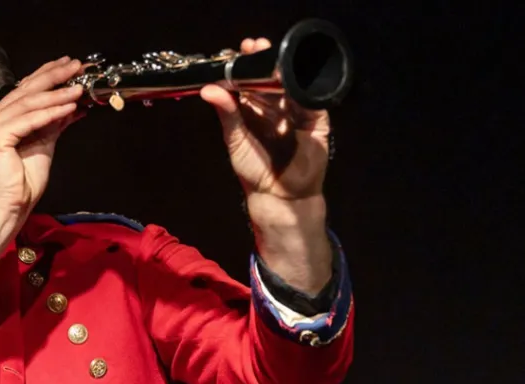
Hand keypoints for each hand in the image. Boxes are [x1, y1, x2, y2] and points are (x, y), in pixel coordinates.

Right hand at [0, 57, 84, 291]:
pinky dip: (50, 113)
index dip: (48, 74)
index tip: (70, 66)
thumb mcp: (44, 143)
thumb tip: (73, 104)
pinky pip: (28, 120)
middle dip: (54, 77)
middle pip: (27, 90)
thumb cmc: (22, 182)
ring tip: (79, 89)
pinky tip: (69, 107)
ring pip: (29, 103)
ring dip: (57, 94)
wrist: (9, 208)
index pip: (26, 89)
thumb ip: (54, 122)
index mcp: (0, 117)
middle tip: (77, 67)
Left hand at [199, 38, 331, 201]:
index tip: (239, 50)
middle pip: (271, 75)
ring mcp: (296, 110)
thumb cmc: (254, 170)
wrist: (281, 196)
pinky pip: (312, 99)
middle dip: (263, 59)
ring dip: (284, 68)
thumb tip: (208, 89)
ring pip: (292, 83)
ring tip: (274, 57)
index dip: (244, 63)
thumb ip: (227, 114)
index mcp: (252, 108)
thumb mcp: (236, 140)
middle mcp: (274, 105)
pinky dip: (305, 87)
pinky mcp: (315, 119)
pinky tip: (296, 77)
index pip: (249, 78)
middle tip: (255, 46)